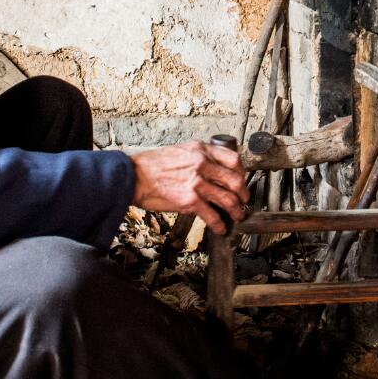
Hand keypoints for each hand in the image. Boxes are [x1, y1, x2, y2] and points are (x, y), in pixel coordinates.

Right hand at [128, 140, 248, 234]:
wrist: (133, 176)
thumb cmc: (151, 165)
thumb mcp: (180, 151)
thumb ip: (198, 158)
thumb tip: (211, 172)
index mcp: (200, 150)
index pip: (233, 159)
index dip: (242, 172)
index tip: (242, 180)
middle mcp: (202, 164)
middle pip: (235, 180)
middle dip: (243, 194)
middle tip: (244, 200)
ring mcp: (197, 182)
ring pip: (228, 199)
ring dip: (236, 210)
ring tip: (237, 215)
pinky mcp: (190, 201)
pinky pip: (212, 215)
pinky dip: (219, 224)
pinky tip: (220, 228)